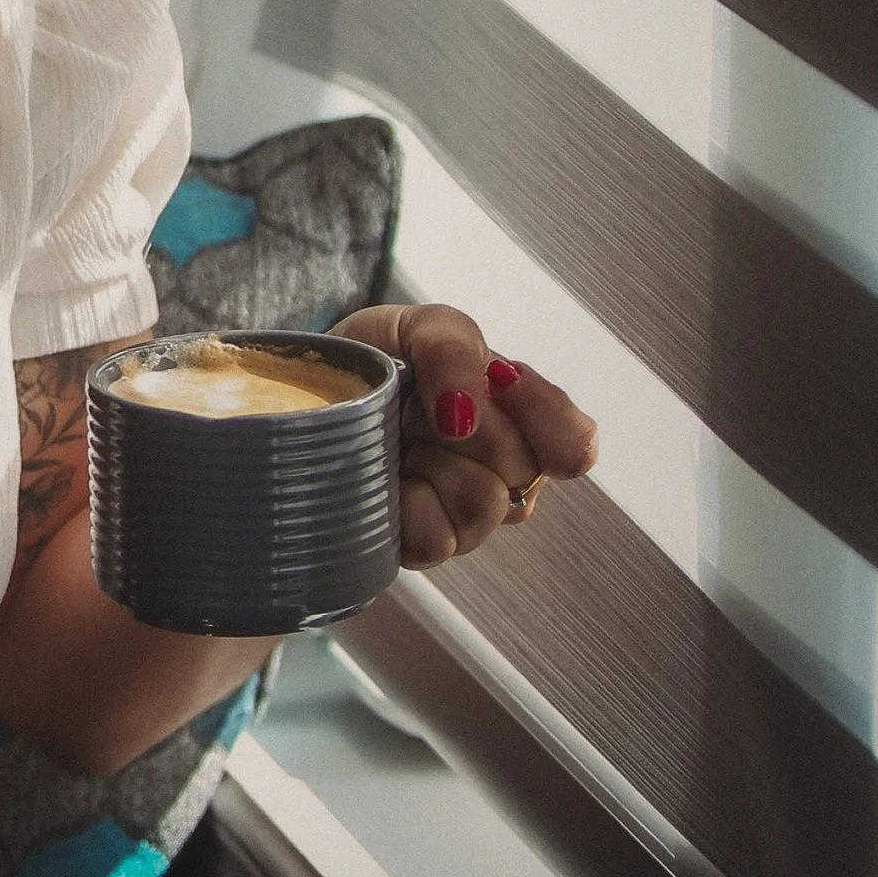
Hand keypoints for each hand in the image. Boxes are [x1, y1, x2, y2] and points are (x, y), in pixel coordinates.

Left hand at [335, 303, 596, 568]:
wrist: (304, 392)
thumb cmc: (377, 359)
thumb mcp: (418, 326)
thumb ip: (453, 348)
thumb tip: (464, 414)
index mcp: (519, 423)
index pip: (574, 442)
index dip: (547, 417)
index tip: (502, 379)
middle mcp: (501, 476)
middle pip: (520, 467)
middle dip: (465, 425)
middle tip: (420, 405)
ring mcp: (464, 519)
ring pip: (482, 504)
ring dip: (432, 461)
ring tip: (401, 442)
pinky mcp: (420, 550)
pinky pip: (436, 539)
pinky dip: (403, 502)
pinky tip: (384, 480)